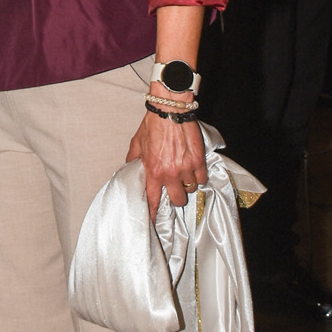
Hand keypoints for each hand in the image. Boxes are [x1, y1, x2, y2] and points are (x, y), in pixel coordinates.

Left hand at [127, 107, 206, 221]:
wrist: (170, 110)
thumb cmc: (153, 126)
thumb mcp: (136, 144)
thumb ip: (132, 161)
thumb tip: (129, 171)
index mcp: (153, 171)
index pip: (152, 200)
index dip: (153, 213)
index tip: (153, 221)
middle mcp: (170, 173)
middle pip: (177, 200)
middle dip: (175, 196)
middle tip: (173, 188)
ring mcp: (186, 168)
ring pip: (191, 189)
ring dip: (187, 184)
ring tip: (183, 173)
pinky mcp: (199, 161)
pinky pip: (202, 178)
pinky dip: (198, 175)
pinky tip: (193, 168)